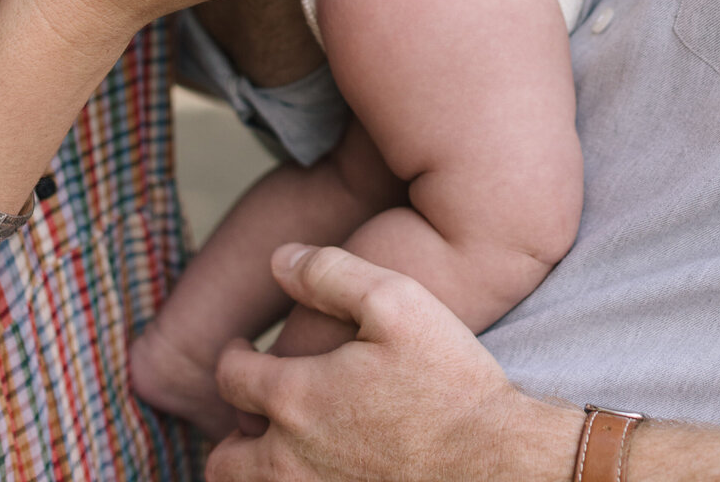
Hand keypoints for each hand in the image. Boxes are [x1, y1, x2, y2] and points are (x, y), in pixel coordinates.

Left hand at [207, 244, 581, 481]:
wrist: (496, 465)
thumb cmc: (448, 381)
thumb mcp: (398, 301)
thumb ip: (331, 273)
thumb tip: (279, 259)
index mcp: (296, 399)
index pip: (231, 378)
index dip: (233, 356)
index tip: (244, 349)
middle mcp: (290, 462)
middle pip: (223, 460)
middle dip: (231, 430)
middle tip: (254, 410)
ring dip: (252, 471)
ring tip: (278, 448)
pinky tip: (318, 472)